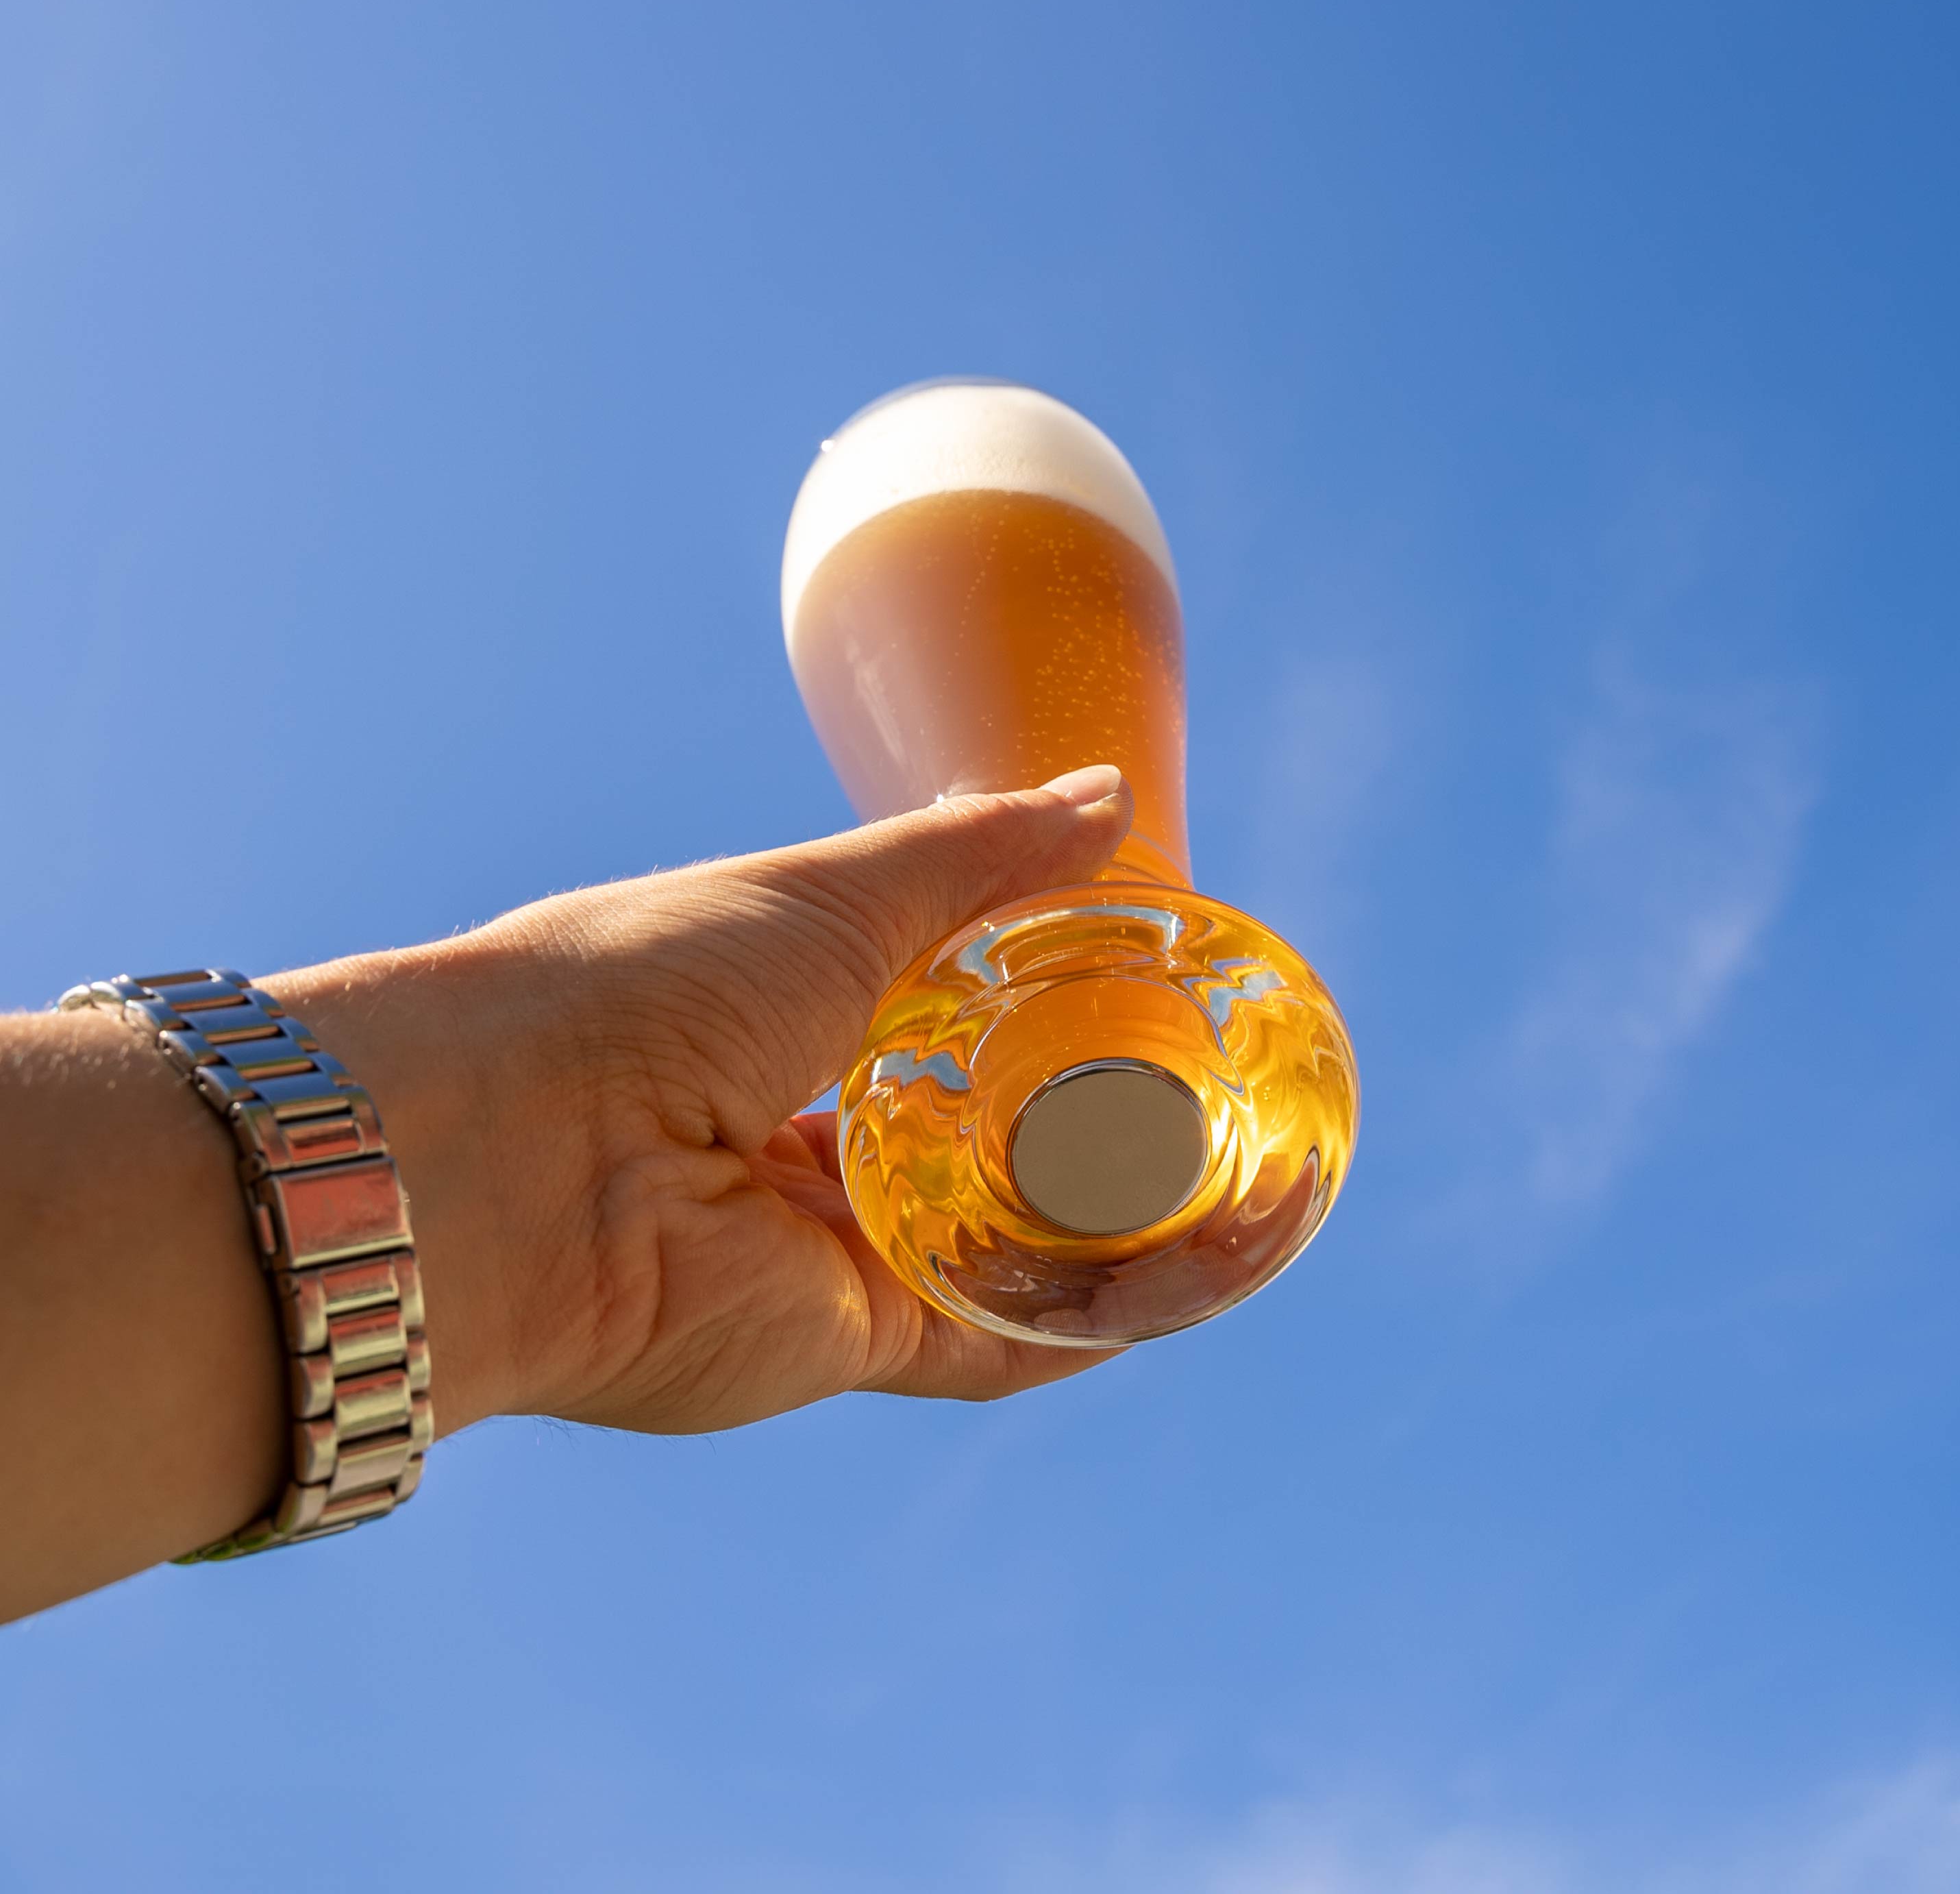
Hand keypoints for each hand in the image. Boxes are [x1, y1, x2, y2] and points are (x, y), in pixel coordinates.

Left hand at [274, 766, 1136, 1444]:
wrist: (525, 1148)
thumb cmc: (654, 982)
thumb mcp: (836, 891)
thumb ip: (978, 856)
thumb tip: (1106, 798)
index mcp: (790, 1019)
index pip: (940, 1021)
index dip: (1042, 1009)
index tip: (1147, 992)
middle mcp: (812, 1140)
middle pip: (987, 1145)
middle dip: (1098, 1134)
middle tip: (1220, 1104)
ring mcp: (836, 1248)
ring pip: (1011, 1250)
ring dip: (1127, 1233)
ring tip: (1253, 1196)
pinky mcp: (854, 1343)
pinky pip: (1002, 1340)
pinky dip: (1097, 1322)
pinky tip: (1196, 1284)